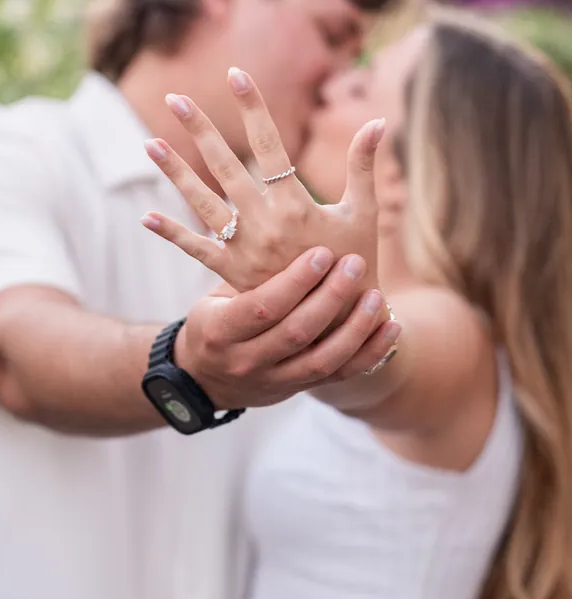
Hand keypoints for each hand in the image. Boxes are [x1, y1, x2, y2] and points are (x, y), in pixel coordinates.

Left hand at [141, 68, 383, 293]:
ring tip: (149, 144)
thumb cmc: (357, 262)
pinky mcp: (232, 273)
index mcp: (296, 203)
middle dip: (199, 130)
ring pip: (202, 202)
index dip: (252, 107)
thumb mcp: (364, 213)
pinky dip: (171, 234)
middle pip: (226, 165)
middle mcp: (265, 222)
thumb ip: (363, 166)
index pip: (269, 144)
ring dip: (175, 172)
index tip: (236, 74)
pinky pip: (196, 250)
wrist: (341, 323)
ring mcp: (245, 248)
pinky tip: (146, 216)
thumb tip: (379, 120)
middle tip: (175, 98)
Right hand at [176, 248, 399, 408]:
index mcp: (222, 330)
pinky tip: (392, 328)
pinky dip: (369, 353)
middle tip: (353, 263)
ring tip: (376, 295)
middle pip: (296, 331)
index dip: (295, 281)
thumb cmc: (212, 321)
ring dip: (355, 327)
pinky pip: (341, 375)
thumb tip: (266, 210)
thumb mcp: (213, 297)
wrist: (207, 379)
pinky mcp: (300, 388)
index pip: (263, 306)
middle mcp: (248, 360)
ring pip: (323, 359)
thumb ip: (240, 270)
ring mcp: (275, 379)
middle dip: (330, 297)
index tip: (321, 252)